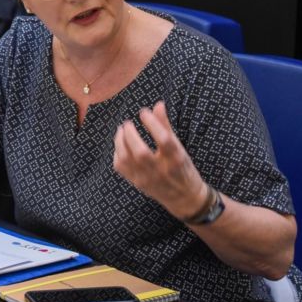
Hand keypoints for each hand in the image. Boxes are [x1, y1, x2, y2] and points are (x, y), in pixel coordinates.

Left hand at [113, 101, 207, 219]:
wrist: (184, 198)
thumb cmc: (182, 167)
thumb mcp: (180, 147)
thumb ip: (166, 126)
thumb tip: (158, 104)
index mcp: (177, 159)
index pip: (163, 139)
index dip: (152, 123)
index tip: (144, 112)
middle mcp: (162, 170)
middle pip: (141, 152)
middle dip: (130, 134)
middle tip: (127, 123)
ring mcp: (148, 179)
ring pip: (127, 160)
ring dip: (120, 142)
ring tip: (121, 130)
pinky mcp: (137, 183)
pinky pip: (121, 167)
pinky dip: (117, 153)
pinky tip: (120, 144)